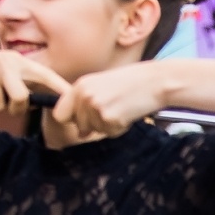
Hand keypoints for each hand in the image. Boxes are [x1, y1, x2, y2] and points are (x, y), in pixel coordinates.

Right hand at [0, 41, 70, 115]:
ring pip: (0, 106)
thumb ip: (21, 82)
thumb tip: (43, 104)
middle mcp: (6, 63)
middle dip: (13, 108)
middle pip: (22, 99)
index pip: (47, 77)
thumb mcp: (2, 69)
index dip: (63, 92)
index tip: (74, 108)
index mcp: (17, 61)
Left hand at [52, 63, 173, 138]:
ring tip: (123, 109)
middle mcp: (84, 96)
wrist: (155, 82)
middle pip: (79, 126)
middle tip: (113, 110)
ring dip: (110, 126)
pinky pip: (110, 133)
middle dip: (95, 124)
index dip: (72, 120)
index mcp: (80, 85)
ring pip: (96, 130)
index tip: (83, 120)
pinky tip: (129, 113)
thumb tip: (81, 133)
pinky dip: (121, 128)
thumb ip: (86, 104)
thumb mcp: (102, 85)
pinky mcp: (109, 117)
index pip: (60, 114)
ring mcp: (96, 107)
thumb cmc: (132, 83)